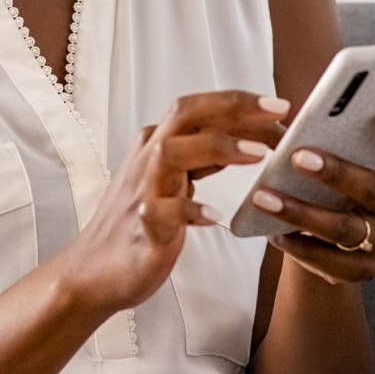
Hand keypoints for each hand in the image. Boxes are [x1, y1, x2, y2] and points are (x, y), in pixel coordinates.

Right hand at [48, 90, 290, 313]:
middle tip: (279, 113)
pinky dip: (190, 209)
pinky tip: (217, 216)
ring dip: (218, 147)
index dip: (239, 103)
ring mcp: (143, 190)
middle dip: (233, 108)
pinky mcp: (142, 226)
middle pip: (186, 114)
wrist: (95, 270)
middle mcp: (148, 158)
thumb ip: (204, 156)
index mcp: (158, 144)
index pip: (199, 108)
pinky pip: (163, 211)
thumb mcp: (176, 179)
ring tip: (259, 153)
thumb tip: (250, 136)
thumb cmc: (141, 222)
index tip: (279, 106)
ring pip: (172, 152)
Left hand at [254, 111, 374, 283]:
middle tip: (298, 157)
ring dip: (301, 212)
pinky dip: (298, 246)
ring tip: (264, 198)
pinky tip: (273, 233)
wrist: (321, 240)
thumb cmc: (324, 185)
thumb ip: (323, 139)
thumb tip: (282, 119)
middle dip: (335, 172)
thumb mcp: (330, 159)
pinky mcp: (363, 269)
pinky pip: (331, 260)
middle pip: (374, 188)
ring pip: (345, 227)